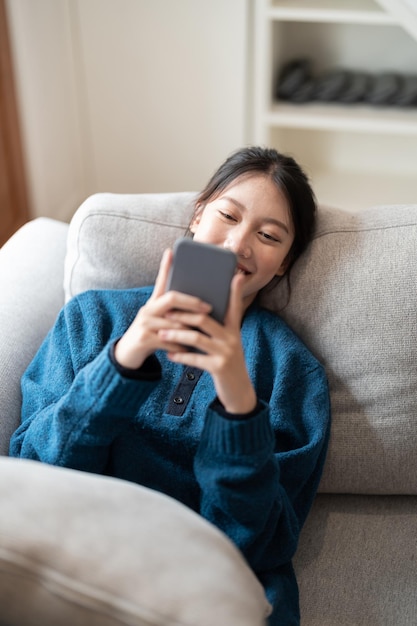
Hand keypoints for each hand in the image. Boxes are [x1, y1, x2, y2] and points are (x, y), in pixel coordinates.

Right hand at [114, 249, 211, 368]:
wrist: (128, 353)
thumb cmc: (151, 334)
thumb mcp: (159, 319)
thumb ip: (174, 312)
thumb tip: (198, 305)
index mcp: (153, 302)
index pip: (160, 281)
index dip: (165, 266)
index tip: (171, 252)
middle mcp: (148, 309)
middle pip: (171, 298)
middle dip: (192, 302)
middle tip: (208, 307)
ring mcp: (145, 323)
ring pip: (174, 323)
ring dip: (190, 329)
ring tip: (206, 331)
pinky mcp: (144, 339)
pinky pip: (169, 341)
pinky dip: (181, 346)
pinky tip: (190, 350)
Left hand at [159, 273, 257, 414]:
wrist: (239, 392)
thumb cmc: (227, 364)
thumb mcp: (228, 343)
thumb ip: (218, 327)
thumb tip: (201, 312)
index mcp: (233, 329)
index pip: (234, 305)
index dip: (234, 291)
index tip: (233, 275)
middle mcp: (232, 338)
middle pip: (204, 319)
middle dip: (182, 315)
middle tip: (165, 313)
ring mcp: (226, 353)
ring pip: (196, 338)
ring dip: (176, 335)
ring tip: (162, 334)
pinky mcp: (219, 367)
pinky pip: (195, 358)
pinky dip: (180, 356)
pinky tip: (170, 355)